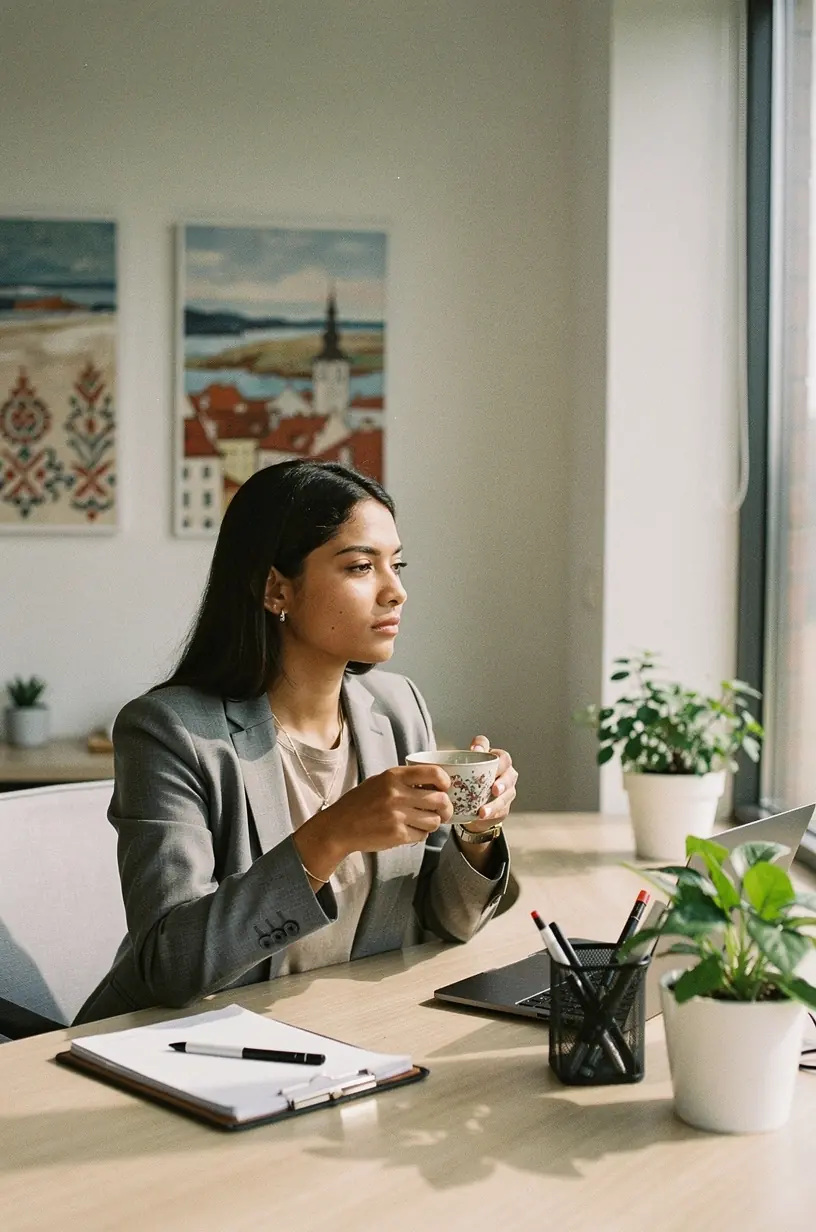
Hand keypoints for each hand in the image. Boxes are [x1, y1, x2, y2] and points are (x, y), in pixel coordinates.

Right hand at [294, 765, 453, 879]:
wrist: (340, 826)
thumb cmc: (360, 803)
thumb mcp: (380, 781)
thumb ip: (404, 780)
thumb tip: (435, 785)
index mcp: (394, 776)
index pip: (433, 773)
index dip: (445, 781)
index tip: (445, 788)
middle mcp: (397, 794)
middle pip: (440, 800)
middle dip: (446, 808)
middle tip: (443, 812)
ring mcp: (398, 816)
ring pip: (434, 821)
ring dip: (432, 823)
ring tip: (422, 822)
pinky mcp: (397, 835)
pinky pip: (422, 835)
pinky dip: (420, 835)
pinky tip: (409, 831)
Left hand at [466, 735, 516, 831]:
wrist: (472, 805)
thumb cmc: (470, 779)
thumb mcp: (466, 765)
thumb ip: (468, 755)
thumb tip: (474, 749)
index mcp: (498, 760)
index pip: (501, 756)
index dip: (496, 757)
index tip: (476, 753)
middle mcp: (506, 774)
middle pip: (509, 775)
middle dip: (503, 783)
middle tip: (494, 789)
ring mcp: (507, 791)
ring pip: (507, 796)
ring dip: (495, 804)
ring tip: (483, 811)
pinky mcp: (504, 807)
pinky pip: (501, 810)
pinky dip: (492, 814)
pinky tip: (484, 816)